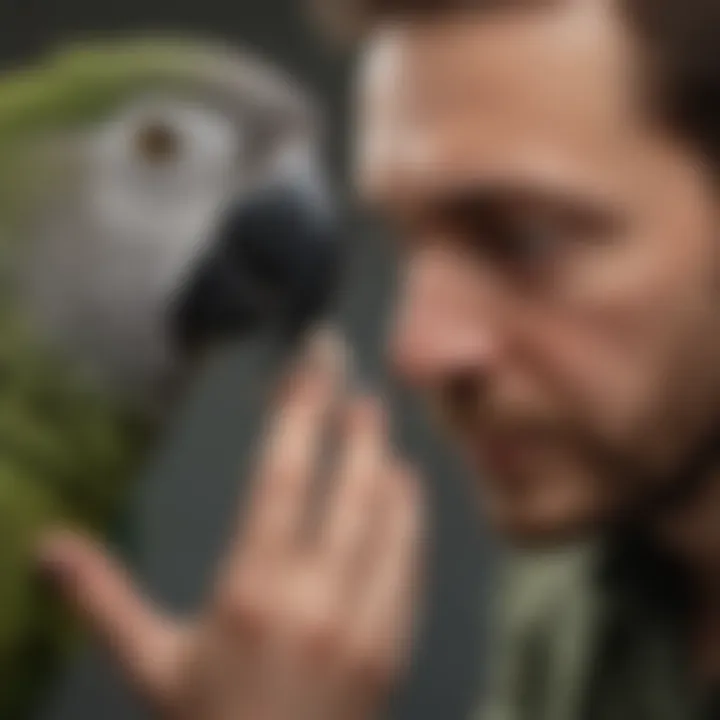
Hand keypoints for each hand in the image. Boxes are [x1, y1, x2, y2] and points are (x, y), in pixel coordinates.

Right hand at [38, 330, 426, 719]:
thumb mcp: (150, 663)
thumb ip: (102, 598)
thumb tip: (45, 546)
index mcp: (251, 591)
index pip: (281, 479)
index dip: (298, 416)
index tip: (311, 372)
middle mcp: (314, 597)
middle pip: (349, 489)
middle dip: (358, 429)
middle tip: (361, 388)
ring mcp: (363, 622)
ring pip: (390, 522)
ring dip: (389, 466)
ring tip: (384, 430)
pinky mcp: (393, 646)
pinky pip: (409, 566)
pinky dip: (410, 520)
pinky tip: (407, 493)